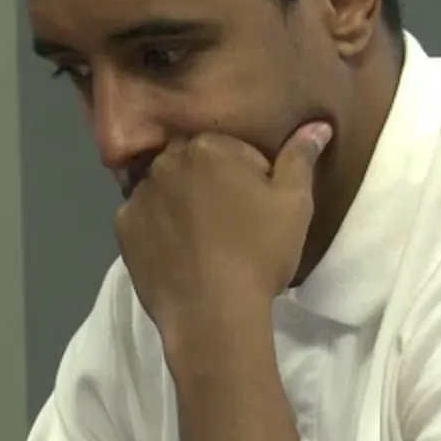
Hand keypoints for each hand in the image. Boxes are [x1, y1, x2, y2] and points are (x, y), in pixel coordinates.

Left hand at [115, 122, 333, 345]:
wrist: (213, 315)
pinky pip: (144, 219)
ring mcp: (139, 196)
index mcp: (208, 147)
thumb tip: (317, 124)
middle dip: (212, 185)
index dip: (251, 179)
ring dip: (181, 204)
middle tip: (232, 226)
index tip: (258, 210)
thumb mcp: (295, 204)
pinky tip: (178, 254)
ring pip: (166, 190)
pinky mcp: (123, 229)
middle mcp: (166, 162)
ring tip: (203, 243)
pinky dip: (158, 230)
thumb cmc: (259, 254)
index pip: (234, 150)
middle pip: (195, 165)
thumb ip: (301, 157)